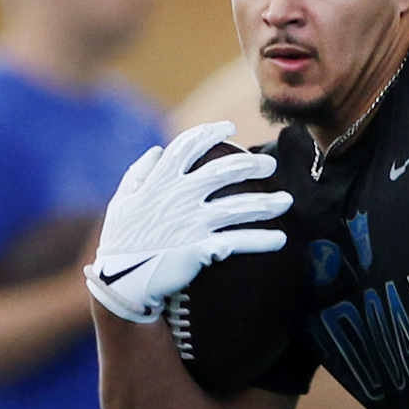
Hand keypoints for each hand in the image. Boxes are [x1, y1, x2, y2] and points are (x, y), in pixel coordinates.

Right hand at [83, 121, 289, 323]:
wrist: (121, 281)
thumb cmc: (121, 241)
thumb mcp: (122, 201)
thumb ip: (139, 173)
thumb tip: (157, 151)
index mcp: (159, 181)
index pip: (188, 146)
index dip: (210, 132)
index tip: (229, 127)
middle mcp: (179, 196)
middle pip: (223, 171)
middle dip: (251, 165)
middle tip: (270, 165)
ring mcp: (191, 222)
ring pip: (238, 207)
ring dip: (266, 203)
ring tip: (287, 201)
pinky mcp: (200, 249)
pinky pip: (238, 242)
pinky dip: (261, 241)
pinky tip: (280, 240)